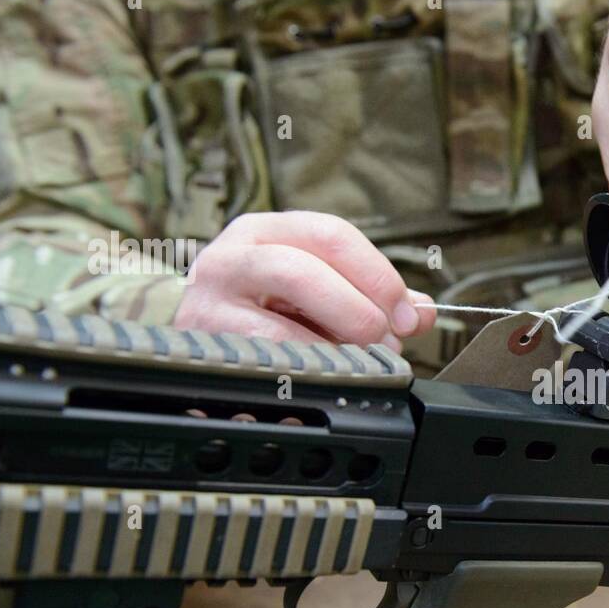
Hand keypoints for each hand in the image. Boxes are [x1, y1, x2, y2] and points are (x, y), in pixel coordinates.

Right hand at [172, 211, 435, 350]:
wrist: (185, 337)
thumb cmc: (260, 311)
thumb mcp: (316, 290)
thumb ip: (371, 297)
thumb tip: (423, 312)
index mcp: (266, 231)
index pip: (332, 235)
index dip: (379, 276)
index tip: (409, 316)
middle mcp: (233, 256)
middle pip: (304, 270)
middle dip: (357, 311)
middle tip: (385, 341)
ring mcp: (211, 300)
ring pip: (283, 316)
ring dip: (335, 343)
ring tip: (358, 361)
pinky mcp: (204, 344)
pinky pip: (266, 358)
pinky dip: (307, 370)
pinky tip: (324, 376)